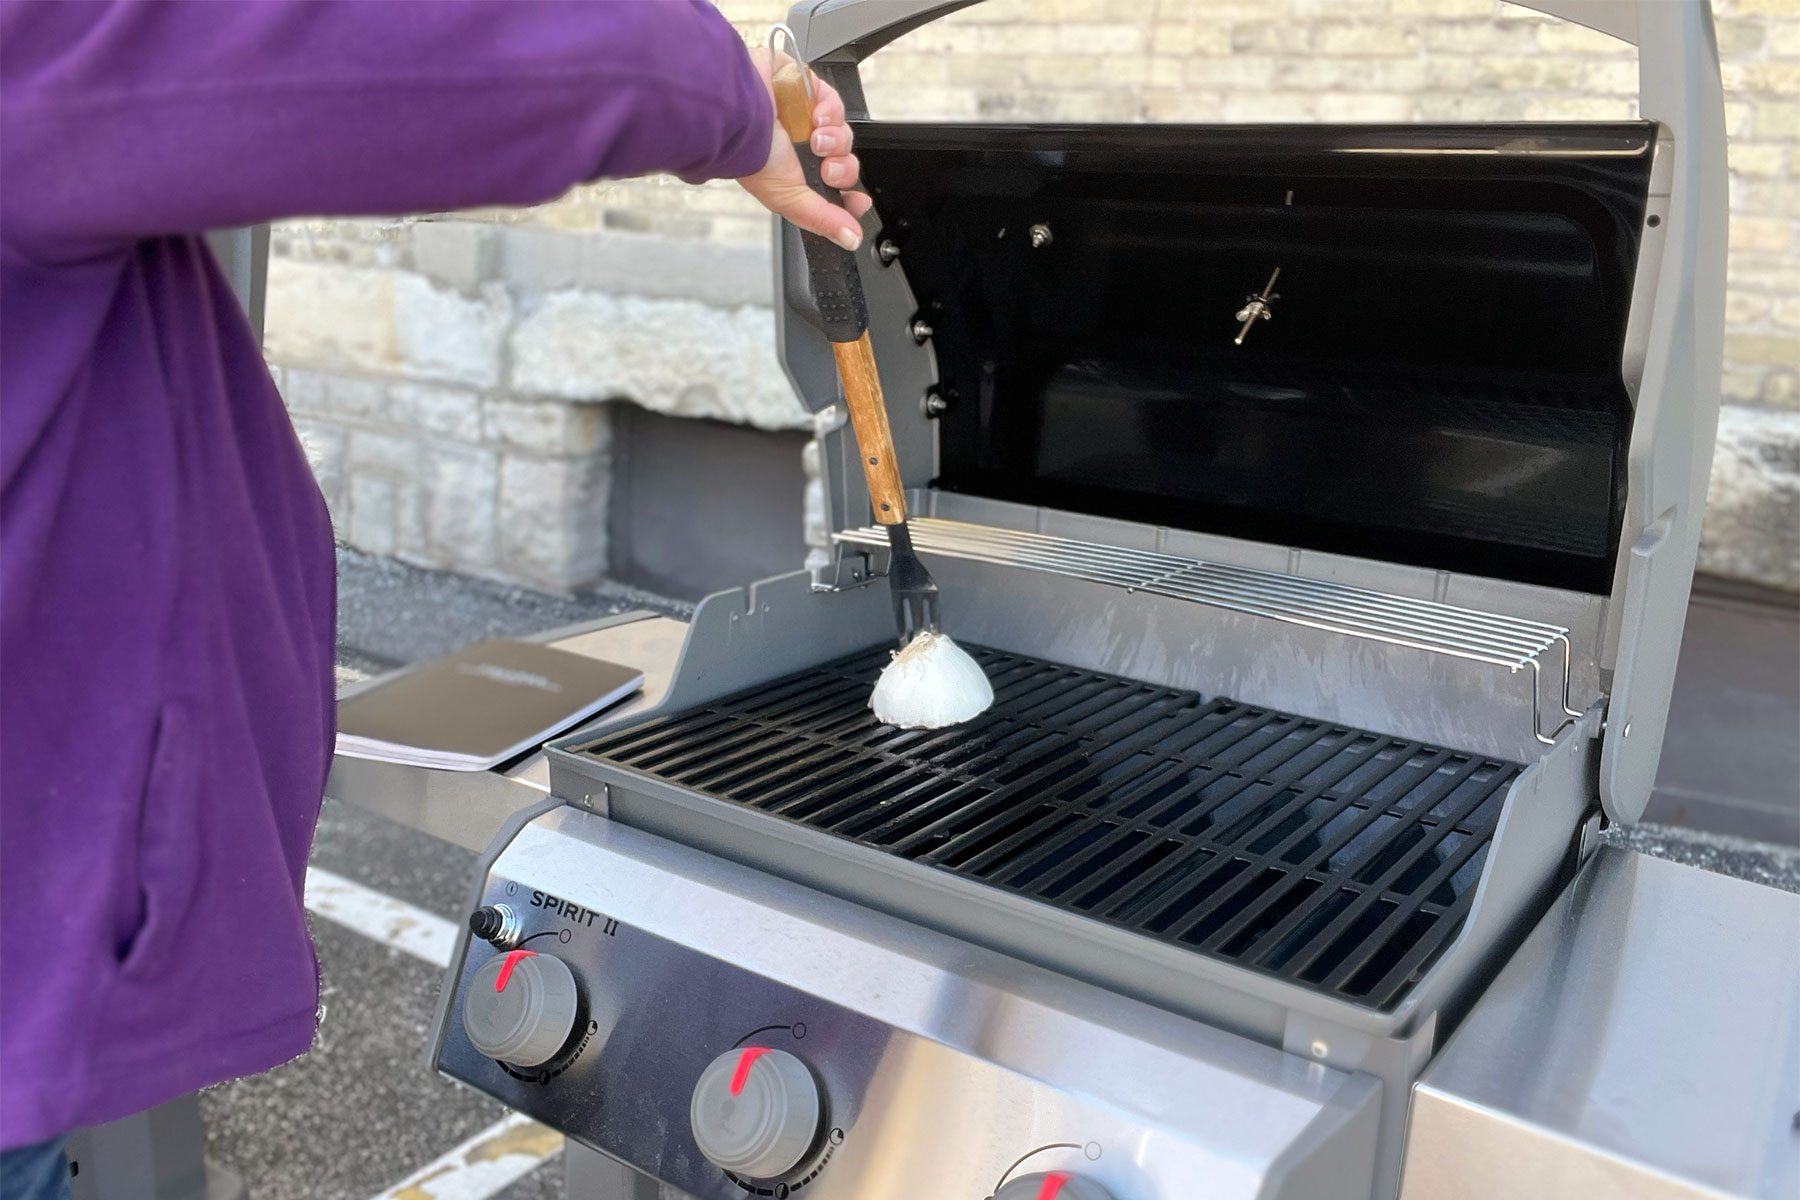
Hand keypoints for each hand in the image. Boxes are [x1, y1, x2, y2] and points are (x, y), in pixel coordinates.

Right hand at [737, 48, 872, 250]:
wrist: (741, 111)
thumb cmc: (752, 155)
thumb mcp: (789, 199)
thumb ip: (822, 220)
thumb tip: (850, 239)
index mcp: (796, 178)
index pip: (834, 193)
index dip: (850, 198)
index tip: (858, 200)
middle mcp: (802, 151)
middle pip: (844, 164)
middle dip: (842, 169)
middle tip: (827, 167)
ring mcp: (806, 121)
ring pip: (843, 134)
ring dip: (835, 140)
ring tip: (816, 139)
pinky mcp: (808, 91)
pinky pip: (836, 104)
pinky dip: (831, 111)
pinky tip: (815, 116)